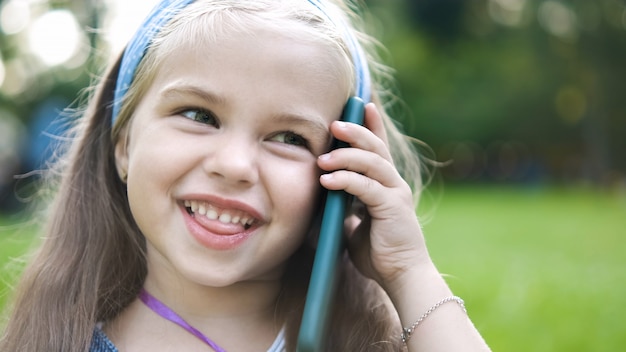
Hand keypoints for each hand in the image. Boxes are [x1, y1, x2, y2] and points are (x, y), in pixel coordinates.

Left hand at [317, 103, 430, 291]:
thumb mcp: (356, 225)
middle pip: (376, 147)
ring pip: (372, 162)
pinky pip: (366, 187)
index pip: (379, 148)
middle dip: (355, 131)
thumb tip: (327, 198)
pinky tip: (327, 181)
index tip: (361, 104)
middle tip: (333, 124)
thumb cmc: (379, 252)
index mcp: (386, 185)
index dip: (372, 125)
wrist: (402, 276)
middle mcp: (394, 183)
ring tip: (322, 158)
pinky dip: (345, 181)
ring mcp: (395, 194)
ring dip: (346, 156)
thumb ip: (346, 208)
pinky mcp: (392, 207)